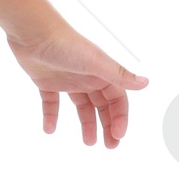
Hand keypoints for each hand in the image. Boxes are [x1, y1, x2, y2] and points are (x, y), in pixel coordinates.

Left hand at [6, 24, 147, 145]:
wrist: (32, 31)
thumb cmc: (66, 43)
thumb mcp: (95, 62)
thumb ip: (118, 75)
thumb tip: (146, 83)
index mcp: (101, 73)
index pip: (117, 100)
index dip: (120, 118)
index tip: (117, 137)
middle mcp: (87, 77)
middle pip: (102, 106)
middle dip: (108, 125)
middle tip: (109, 146)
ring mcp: (67, 79)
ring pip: (81, 106)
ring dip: (86, 124)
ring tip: (89, 143)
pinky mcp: (46, 81)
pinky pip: (51, 102)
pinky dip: (51, 116)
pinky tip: (49, 130)